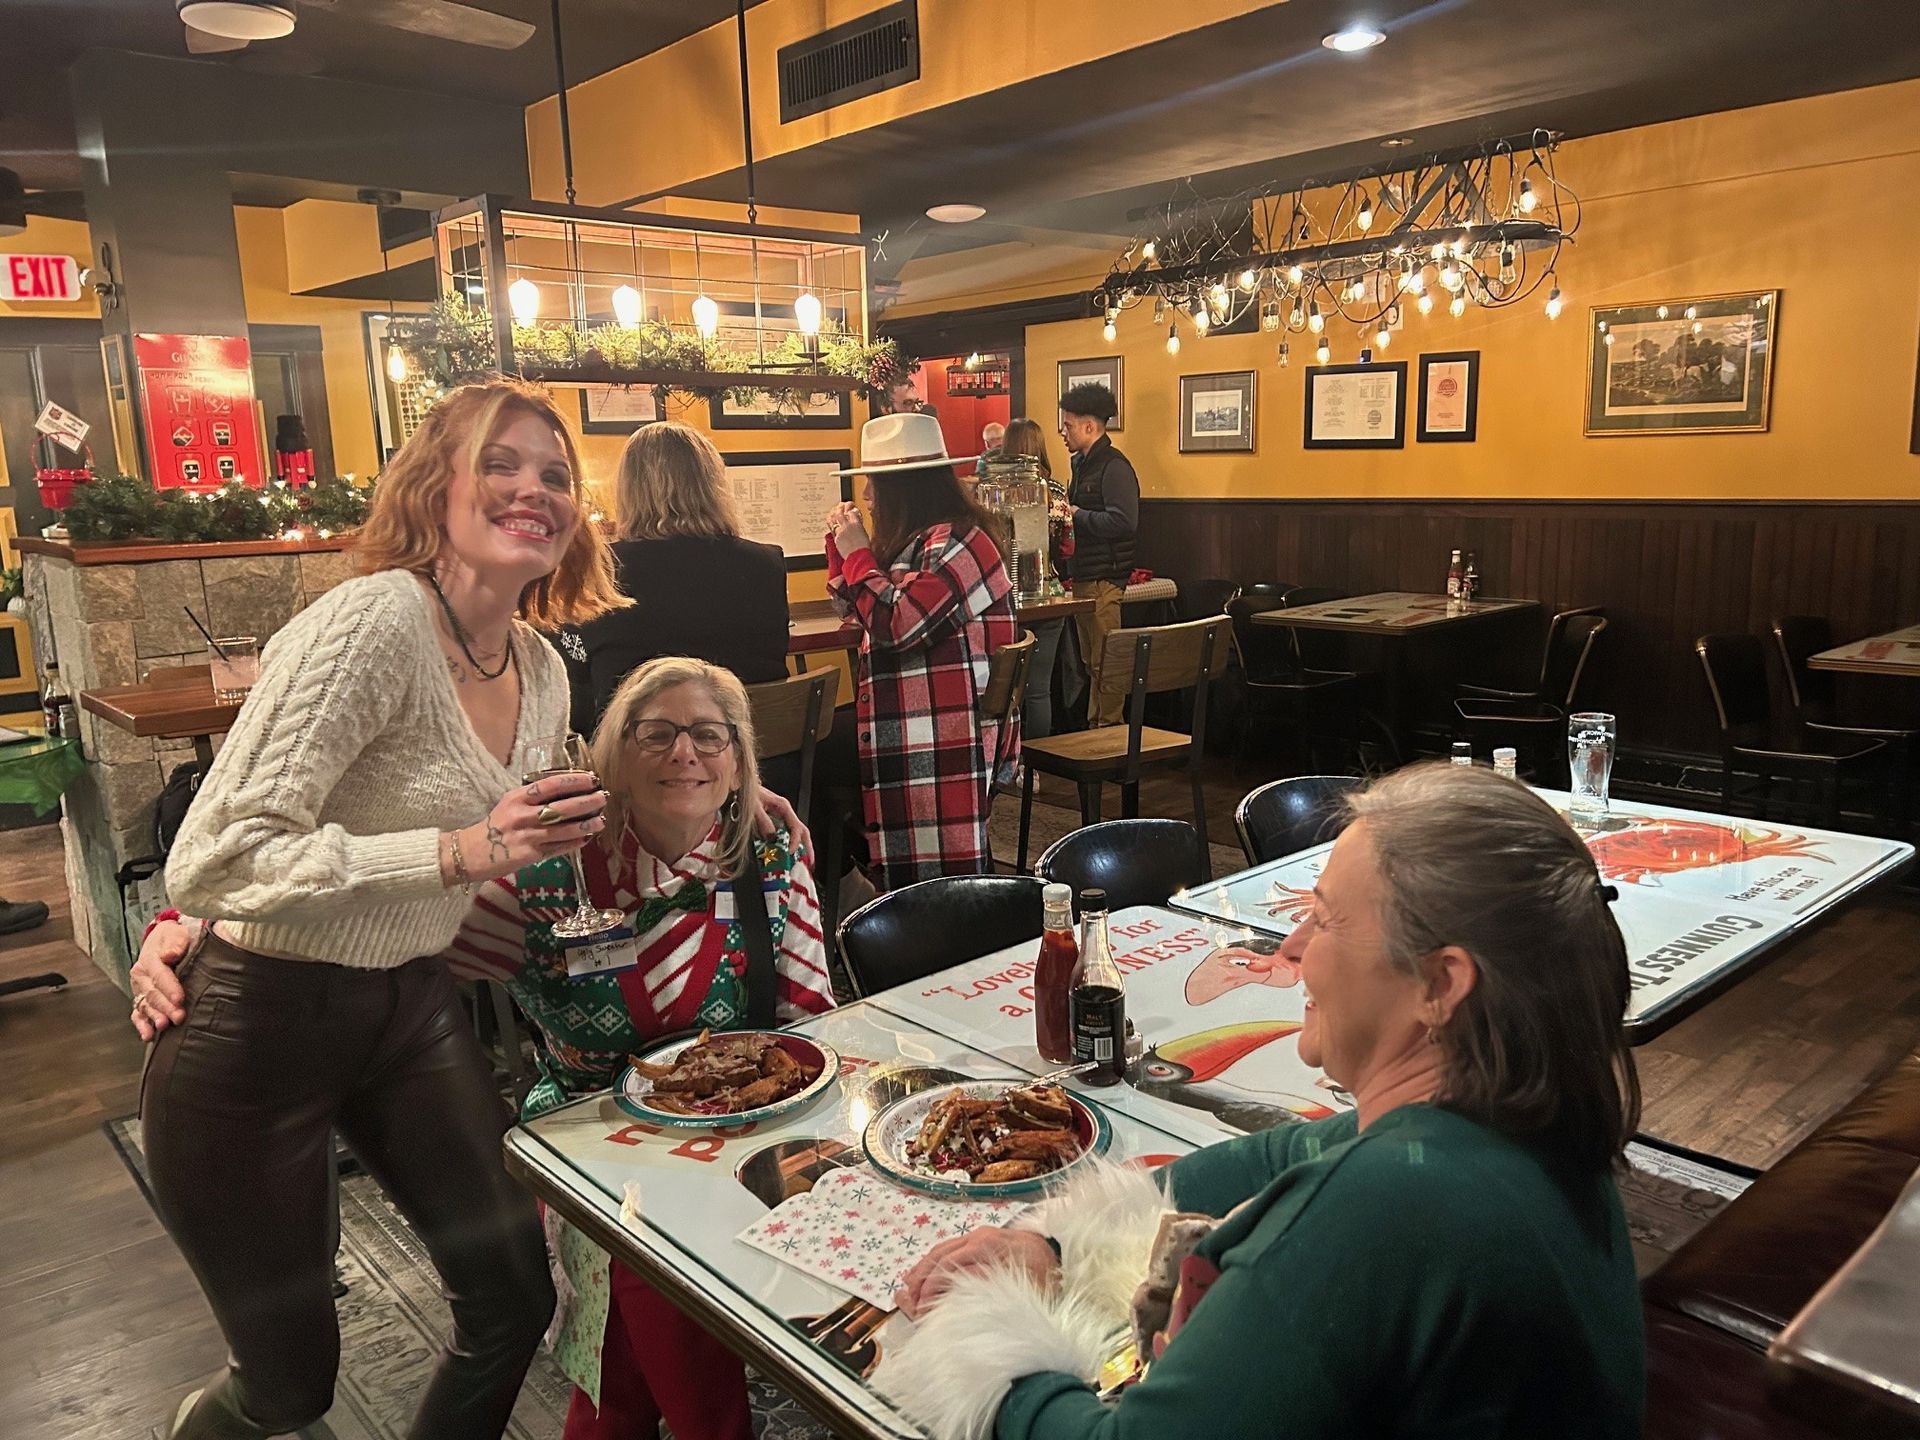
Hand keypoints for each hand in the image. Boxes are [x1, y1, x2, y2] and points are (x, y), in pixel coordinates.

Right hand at [130, 919, 196, 1040]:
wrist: (164, 940)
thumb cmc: (174, 939)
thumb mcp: (176, 935)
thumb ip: (174, 944)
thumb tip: (170, 954)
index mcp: (149, 959)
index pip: (160, 975)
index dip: (170, 988)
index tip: (180, 998)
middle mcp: (141, 976)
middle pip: (153, 993)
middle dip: (166, 1007)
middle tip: (179, 1017)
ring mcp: (139, 989)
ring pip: (146, 1006)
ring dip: (155, 1017)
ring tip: (164, 1026)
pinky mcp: (141, 999)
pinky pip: (138, 1014)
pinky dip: (142, 1025)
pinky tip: (148, 1035)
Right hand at [450, 770, 606, 885]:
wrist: (471, 852)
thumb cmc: (495, 826)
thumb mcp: (509, 804)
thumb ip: (533, 798)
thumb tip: (567, 792)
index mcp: (517, 798)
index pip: (549, 785)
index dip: (573, 781)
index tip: (591, 779)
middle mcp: (522, 815)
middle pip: (560, 807)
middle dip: (585, 802)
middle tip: (603, 797)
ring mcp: (526, 836)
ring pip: (562, 830)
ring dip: (585, 825)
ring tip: (601, 821)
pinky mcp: (529, 855)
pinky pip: (557, 848)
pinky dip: (574, 843)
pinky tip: (586, 839)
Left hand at [751, 785, 811, 858]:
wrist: (740, 785)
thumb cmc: (748, 792)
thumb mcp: (753, 806)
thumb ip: (763, 820)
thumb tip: (771, 837)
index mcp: (783, 806)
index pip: (796, 826)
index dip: (795, 840)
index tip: (790, 851)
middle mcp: (785, 812)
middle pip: (802, 831)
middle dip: (807, 846)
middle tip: (810, 861)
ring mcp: (781, 817)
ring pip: (795, 834)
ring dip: (800, 848)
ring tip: (802, 861)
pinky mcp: (775, 821)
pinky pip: (785, 835)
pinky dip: (788, 845)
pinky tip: (786, 855)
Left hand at [826, 502, 869, 553]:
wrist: (858, 557)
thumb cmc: (864, 548)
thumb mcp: (864, 533)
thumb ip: (858, 526)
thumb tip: (856, 523)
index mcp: (856, 523)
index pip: (851, 511)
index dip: (850, 507)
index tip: (850, 507)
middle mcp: (847, 525)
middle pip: (840, 511)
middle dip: (840, 507)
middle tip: (841, 505)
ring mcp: (840, 531)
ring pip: (833, 518)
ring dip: (833, 513)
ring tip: (834, 511)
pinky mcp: (836, 538)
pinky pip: (831, 527)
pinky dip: (831, 522)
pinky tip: (831, 520)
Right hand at [898, 1226, 1057, 1320]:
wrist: (1056, 1252)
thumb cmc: (1043, 1275)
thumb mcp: (1026, 1290)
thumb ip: (993, 1295)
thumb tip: (960, 1304)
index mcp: (988, 1248)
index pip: (949, 1268)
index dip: (933, 1291)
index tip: (924, 1312)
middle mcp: (979, 1237)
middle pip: (939, 1256)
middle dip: (921, 1281)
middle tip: (911, 1305)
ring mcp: (976, 1235)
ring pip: (939, 1250)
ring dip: (922, 1271)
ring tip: (910, 1293)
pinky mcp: (977, 1238)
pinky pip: (947, 1248)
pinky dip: (930, 1264)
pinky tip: (922, 1278)